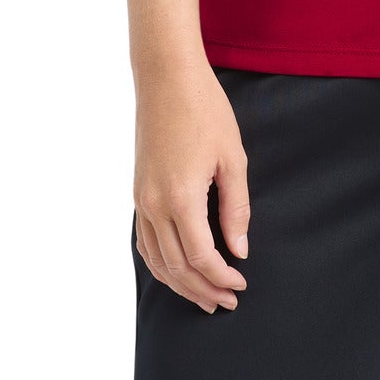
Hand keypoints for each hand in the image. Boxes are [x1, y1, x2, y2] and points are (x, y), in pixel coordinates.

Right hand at [132, 59, 250, 313]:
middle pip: (177, 267)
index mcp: (181, 198)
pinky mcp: (137, 192)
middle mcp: (154, 205)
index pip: (202, 257)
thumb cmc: (205, 110)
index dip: (222, 277)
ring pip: (156, 260)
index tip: (241, 284)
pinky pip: (144, 241)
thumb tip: (239, 250)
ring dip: (180, 284)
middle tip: (228, 301)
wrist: (166, 78)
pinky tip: (176, 270)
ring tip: (204, 297)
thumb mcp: (233, 157)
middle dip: (203, 290)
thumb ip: (236, 208)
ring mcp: (141, 200)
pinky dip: (160, 264)